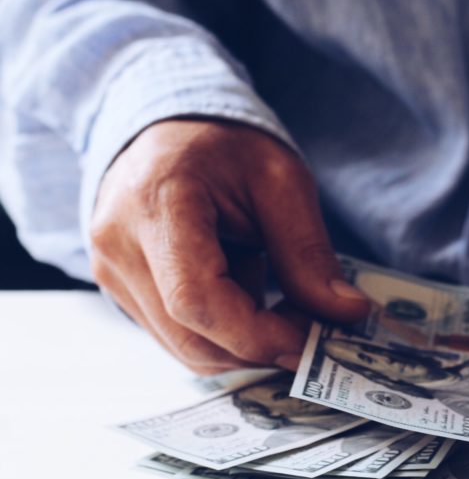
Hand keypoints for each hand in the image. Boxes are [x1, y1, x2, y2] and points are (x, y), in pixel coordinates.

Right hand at [90, 119, 368, 374]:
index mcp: (156, 205)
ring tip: (274, 286)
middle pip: (191, 337)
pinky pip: (177, 336)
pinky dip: (224, 331)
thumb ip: (308, 252)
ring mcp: (110, 272)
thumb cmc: (226, 148)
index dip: (258, 335)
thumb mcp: (282, 182)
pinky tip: (243, 283)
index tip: (312, 343)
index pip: (197, 300)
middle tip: (314, 326)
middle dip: (262, 346)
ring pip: (186, 348)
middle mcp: (118, 245)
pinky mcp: (119, 289)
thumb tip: (347, 314)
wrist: (171, 130)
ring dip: (245, 340)